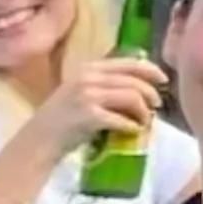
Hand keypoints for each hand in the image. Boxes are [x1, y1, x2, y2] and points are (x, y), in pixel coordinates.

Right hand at [13, 55, 165, 166]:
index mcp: (88, 68)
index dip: (151, 70)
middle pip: (134, 81)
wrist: (38, 140)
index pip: (129, 62)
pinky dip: (132, 126)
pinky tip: (132, 132)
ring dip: (143, 112)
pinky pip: (122, 119)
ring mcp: (86, 96)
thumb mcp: (83, 92)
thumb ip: (107, 84)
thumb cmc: (64, 119)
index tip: (164, 80)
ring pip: (132, 97)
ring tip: (144, 122)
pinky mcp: (88, 116)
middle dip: (151, 94)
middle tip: (156, 108)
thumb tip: (144, 84)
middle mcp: (87, 77)